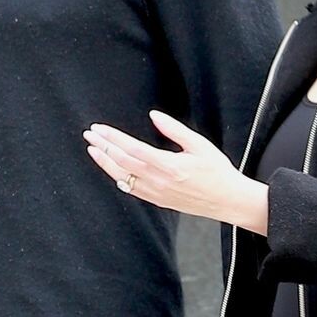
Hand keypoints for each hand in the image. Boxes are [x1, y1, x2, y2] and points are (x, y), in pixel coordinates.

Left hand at [84, 112, 268, 232]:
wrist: (227, 200)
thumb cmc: (217, 172)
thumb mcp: (200, 145)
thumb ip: (175, 130)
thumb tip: (154, 116)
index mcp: (169, 166)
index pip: (132, 149)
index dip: (113, 138)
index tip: (99, 128)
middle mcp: (159, 182)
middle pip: (123, 162)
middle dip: (104, 147)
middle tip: (89, 134)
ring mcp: (157, 193)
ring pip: (123, 178)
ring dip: (106, 163)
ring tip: (93, 149)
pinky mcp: (158, 200)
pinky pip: (131, 189)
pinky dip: (118, 177)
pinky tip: (111, 168)